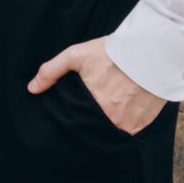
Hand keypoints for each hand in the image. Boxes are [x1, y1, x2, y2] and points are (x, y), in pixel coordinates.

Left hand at [28, 36, 165, 134]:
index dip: (74, 119)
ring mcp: (132, 124)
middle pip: (95, 128)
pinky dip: (124, 123)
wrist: (151, 50)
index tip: (74, 112)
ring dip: (107, 124)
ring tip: (105, 109)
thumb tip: (32, 88)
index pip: (78, 123)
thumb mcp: (76, 56)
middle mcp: (114, 120)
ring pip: (112, 131)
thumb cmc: (112, 52)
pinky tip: (120, 110)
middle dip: (89, 123)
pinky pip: (129, 130)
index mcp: (96, 107)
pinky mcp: (145, 123)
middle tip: (90, 109)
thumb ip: (51, 71)